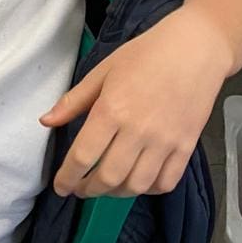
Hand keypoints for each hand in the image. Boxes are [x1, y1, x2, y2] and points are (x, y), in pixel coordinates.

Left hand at [40, 5, 233, 197]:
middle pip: (109, 177)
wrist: (195, 49)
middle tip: (80, 188)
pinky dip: (149, 189)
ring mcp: (165, 142)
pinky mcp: (187, 147)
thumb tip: (46, 122)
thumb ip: (73, 101)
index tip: (60, 187)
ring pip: (137, 185)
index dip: (68, 177)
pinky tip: (137, 181)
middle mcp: (138, 131)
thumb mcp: (102, 71)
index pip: (83, 156)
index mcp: (111, 110)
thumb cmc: (145, 55)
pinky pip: (166, 182)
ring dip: (116, 193)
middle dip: (89, 189)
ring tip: (105, 186)